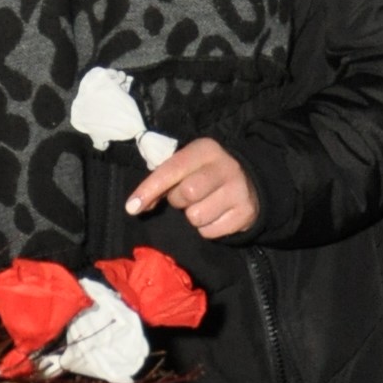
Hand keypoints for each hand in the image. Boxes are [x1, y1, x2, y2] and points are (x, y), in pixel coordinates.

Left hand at [124, 138, 258, 239]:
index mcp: (205, 149)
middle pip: (186, 194)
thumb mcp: (187, 166)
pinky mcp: (245, 213)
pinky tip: (216, 214)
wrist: (250, 182)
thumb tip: (137, 206)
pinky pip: (210, 232)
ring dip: (193, 216)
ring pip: (197, 217)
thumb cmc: (206, 174)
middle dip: (179, 201)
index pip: (172, 169)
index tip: (132, 207)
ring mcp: (239, 190)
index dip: (149, 189)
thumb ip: (162, 180)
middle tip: (187, 197)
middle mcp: (225, 167)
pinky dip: (207, 228)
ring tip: (204, 205)